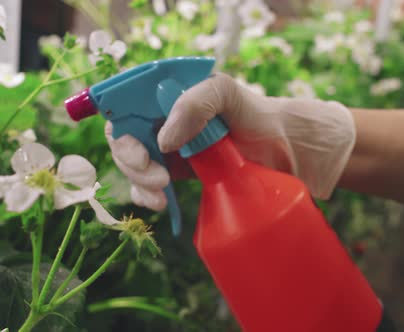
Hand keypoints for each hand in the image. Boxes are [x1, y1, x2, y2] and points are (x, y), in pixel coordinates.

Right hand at [105, 72, 355, 210]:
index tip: (138, 148)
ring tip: (163, 193)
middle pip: (124, 138)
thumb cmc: (255, 116)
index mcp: (165, 95)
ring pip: (132, 165)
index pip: (124, 105)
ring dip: (138, 182)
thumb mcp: (228, 94)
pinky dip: (147, 196)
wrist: (282, 152)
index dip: (120, 126)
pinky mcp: (175, 175)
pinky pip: (147, 186)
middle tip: (159, 177)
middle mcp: (160, 120)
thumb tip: (163, 139)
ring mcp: (166, 149)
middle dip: (131, 161)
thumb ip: (196, 102)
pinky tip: (162, 203)